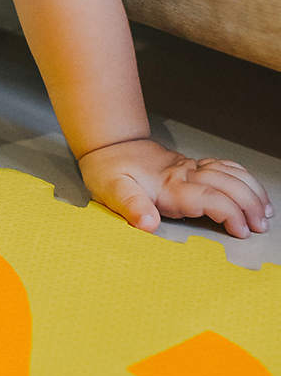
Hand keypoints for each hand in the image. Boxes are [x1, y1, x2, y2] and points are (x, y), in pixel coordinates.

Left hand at [79, 137, 272, 239]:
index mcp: (170, 186)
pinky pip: (225, 167)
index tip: (241, 230)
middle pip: (228, 185)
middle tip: (260, 227)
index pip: (209, 198)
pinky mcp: (193, 166)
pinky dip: (244, 178)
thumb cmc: (109, 170)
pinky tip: (253, 192)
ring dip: (251, 191)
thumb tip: (148, 223)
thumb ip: (131, 206)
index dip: (230, 213)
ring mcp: (191, 168)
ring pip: (231, 174)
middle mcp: (185, 175)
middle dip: (249, 205)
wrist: (110, 145)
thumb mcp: (111, 190)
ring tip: (265, 213)